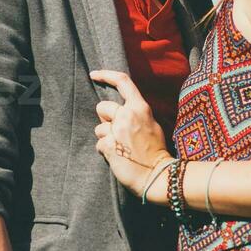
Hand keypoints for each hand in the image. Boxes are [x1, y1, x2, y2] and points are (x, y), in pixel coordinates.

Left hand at [89, 70, 171, 194]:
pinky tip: (118, 157)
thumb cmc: (155, 152)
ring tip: (121, 148)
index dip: (106, 75)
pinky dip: (105, 151)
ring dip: (106, 138)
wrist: (157, 175)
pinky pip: (99, 144)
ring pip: (99, 128)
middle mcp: (128, 115)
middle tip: (118, 134)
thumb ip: (136, 114)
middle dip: (105, 120)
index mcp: (140, 107)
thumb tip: (119, 110)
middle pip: (102, 107)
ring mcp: (118, 130)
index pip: (122, 81)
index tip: (94, 74)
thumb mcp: (152, 125)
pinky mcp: (109, 145)